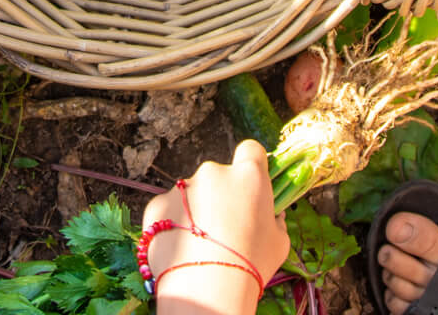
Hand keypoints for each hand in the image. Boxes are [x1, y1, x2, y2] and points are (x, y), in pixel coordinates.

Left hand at [143, 142, 288, 314]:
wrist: (207, 287)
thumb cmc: (252, 263)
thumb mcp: (279, 242)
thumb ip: (275, 221)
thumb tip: (272, 216)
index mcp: (248, 175)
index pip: (251, 151)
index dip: (252, 166)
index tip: (251, 186)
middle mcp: (214, 172)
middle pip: (219, 177)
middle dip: (222, 196)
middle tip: (226, 229)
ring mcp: (182, 187)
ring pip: (192, 194)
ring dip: (196, 212)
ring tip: (201, 246)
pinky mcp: (158, 204)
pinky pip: (170, 210)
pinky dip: (174, 224)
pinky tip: (183, 249)